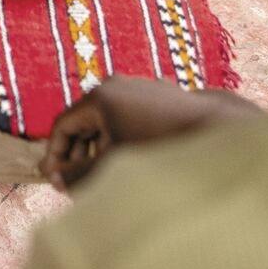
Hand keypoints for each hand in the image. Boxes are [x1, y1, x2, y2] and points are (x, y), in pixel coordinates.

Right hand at [39, 75, 259, 190]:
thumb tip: (53, 180)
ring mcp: (137, 88)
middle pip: (83, 123)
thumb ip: (78, 174)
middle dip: (77, 155)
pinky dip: (118, 140)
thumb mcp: (113, 163)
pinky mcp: (157, 96)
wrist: (214, 131)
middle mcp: (115, 85)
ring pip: (105, 122)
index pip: (62, 125)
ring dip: (98, 149)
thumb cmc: (160, 146)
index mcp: (99, 96)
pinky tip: (127, 162)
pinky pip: (125, 118)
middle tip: (74, 183)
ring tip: (101, 176)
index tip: (53, 179)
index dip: (54, 154)